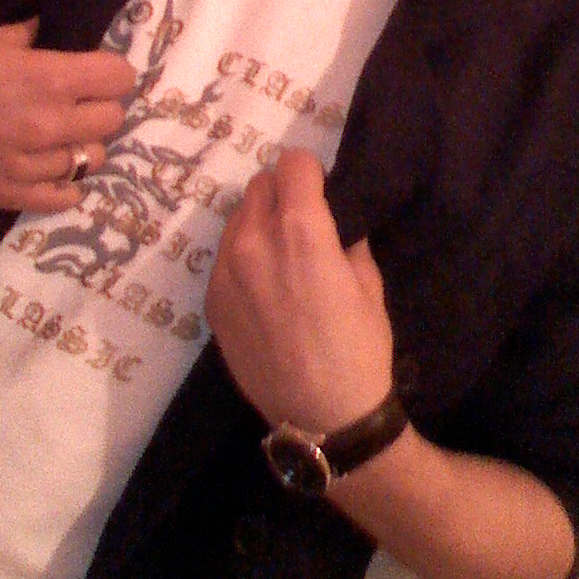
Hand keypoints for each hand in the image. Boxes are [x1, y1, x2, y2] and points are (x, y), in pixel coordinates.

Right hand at [0, 17, 136, 211]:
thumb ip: (31, 40)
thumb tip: (52, 38)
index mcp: (49, 78)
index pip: (119, 79)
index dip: (111, 72)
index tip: (99, 71)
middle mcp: (48, 124)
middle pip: (111, 119)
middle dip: (99, 105)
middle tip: (78, 100)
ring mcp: (29, 164)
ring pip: (90, 158)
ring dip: (80, 143)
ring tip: (60, 134)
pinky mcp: (7, 193)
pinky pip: (61, 197)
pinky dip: (65, 184)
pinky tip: (53, 169)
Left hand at [205, 148, 393, 432]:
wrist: (324, 415)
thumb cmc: (358, 348)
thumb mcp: (367, 283)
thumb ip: (345, 237)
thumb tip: (332, 217)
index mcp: (301, 230)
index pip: (293, 163)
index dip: (311, 172)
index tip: (320, 190)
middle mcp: (254, 241)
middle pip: (260, 185)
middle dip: (282, 194)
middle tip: (301, 222)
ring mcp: (225, 271)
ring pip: (237, 219)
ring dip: (258, 223)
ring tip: (279, 257)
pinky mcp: (211, 300)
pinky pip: (223, 257)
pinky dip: (241, 258)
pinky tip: (263, 289)